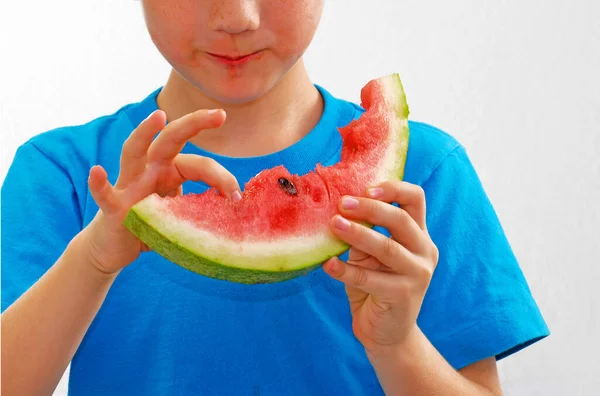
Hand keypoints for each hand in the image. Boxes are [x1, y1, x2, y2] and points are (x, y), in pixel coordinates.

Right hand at [83, 109, 239, 273]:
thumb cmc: (151, 228)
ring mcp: (129, 185)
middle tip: (220, 114)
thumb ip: (204, 211)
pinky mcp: (113, 207)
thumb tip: (237, 212)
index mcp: (171, 172)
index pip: (199, 164)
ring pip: (134, 152)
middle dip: (194, 123)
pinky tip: (98, 171)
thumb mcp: (183, 218)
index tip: (238, 196)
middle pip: (170, 139)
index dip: (221, 177)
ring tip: (158, 116)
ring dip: (144, 133)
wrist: (114, 248)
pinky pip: (105, 193)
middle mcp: (150, 171)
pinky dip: (99, 183)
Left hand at [323, 181, 438, 353]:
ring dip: (357, 234)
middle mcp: (424, 251)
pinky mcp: (403, 296)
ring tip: (334, 224)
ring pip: (387, 247)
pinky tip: (327, 264)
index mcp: (419, 235)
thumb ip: (363, 233)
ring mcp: (418, 274)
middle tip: (342, 203)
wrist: (385, 333)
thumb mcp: (369, 255)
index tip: (366, 188)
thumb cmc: (374, 286)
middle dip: (370, 208)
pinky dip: (345, 270)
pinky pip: (369, 278)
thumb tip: (337, 209)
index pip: (415, 199)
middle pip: (401, 220)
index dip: (393, 188)